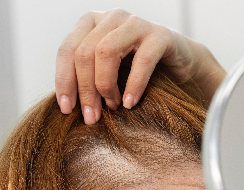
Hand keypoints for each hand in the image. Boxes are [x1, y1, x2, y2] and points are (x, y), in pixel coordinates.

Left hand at [55, 9, 225, 124]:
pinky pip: (142, 60)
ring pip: (106, 51)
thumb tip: (65, 106)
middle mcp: (111, 18)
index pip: (67, 50)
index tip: (66, 109)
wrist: (180, 64)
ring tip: (112, 107)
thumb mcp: (106, 71)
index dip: (64, 81)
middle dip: (85, 89)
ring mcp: (135, 23)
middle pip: (84, 52)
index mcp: (91, 23)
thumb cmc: (136, 71)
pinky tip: (129, 103)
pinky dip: (133, 85)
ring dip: (105, 85)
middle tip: (92, 116)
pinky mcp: (160, 35)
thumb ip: (86, 78)